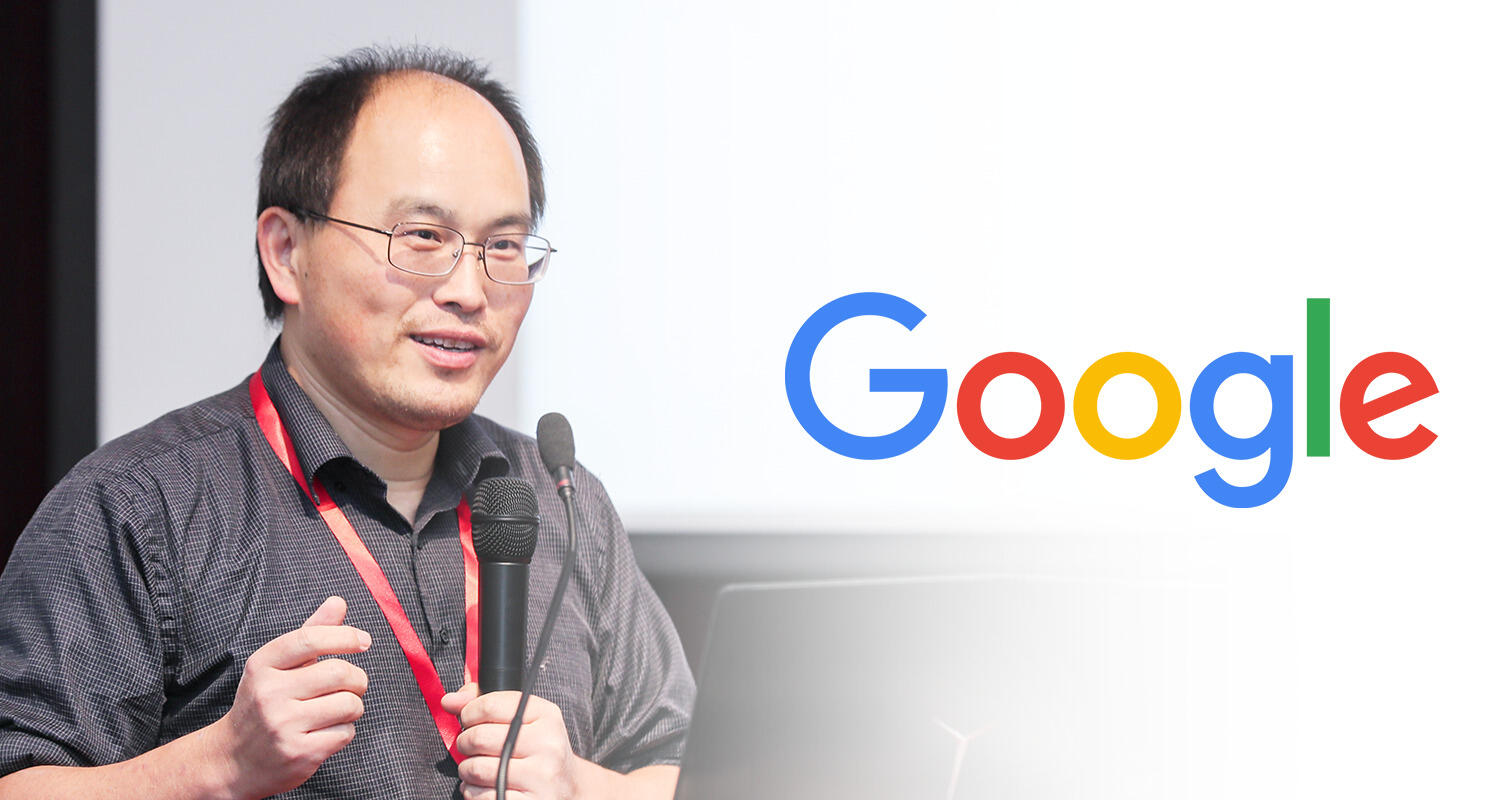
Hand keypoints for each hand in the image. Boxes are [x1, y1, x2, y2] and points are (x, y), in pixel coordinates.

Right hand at [212, 596, 371, 799]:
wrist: (232, 761)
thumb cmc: (263, 704)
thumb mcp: (277, 666)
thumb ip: (310, 633)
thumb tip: (339, 602)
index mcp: (262, 665)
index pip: (310, 639)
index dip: (344, 636)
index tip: (363, 641)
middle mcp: (269, 693)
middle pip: (340, 673)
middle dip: (357, 679)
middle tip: (352, 685)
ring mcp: (283, 725)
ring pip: (349, 704)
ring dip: (353, 707)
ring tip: (336, 711)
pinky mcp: (298, 753)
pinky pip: (345, 733)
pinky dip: (344, 731)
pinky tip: (324, 733)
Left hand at [440, 683, 578, 799]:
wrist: (568, 786)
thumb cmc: (538, 748)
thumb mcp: (523, 717)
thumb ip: (484, 702)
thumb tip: (449, 701)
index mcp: (546, 715)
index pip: (490, 706)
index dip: (468, 713)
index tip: (467, 720)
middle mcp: (548, 744)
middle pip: (479, 737)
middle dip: (464, 743)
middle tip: (470, 747)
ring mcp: (541, 777)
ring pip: (477, 769)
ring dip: (467, 770)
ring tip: (476, 768)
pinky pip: (482, 796)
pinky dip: (473, 792)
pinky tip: (484, 787)